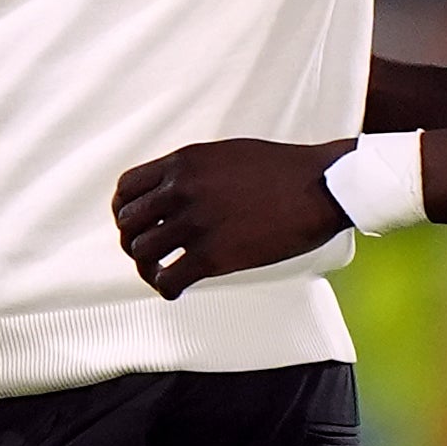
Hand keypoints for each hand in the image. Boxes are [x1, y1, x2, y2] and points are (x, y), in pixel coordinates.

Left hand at [112, 136, 349, 297]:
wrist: (322, 187)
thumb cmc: (283, 170)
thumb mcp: (225, 154)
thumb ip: (193, 172)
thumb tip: (173, 191)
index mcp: (184, 163)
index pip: (126, 189)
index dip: (124, 212)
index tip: (135, 225)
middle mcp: (182, 190)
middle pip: (128, 224)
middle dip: (134, 242)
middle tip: (149, 255)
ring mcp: (196, 223)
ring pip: (143, 253)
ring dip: (148, 269)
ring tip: (163, 275)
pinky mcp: (214, 255)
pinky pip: (168, 280)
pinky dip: (167, 289)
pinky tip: (177, 291)